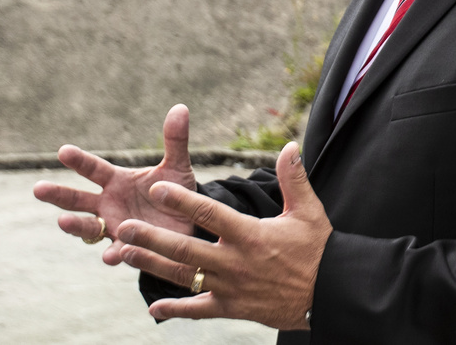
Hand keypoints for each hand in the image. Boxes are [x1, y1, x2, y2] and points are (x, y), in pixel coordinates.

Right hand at [33, 103, 197, 264]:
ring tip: (62, 222)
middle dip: (58, 195)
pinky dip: (114, 254)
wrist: (189, 221)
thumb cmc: (176, 190)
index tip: (63, 151)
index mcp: (117, 181)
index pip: (94, 169)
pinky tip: (110, 256)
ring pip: (89, 228)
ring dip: (76, 226)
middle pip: (78, 200)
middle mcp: (109, 205)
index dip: (79, 161)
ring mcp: (115, 227)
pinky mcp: (129, 248)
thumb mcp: (177, 166)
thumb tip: (180, 107)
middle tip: (38, 188)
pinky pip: (118, 252)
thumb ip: (175, 141)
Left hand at [118, 142, 330, 330]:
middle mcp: (234, 261)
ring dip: (153, 265)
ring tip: (125, 255)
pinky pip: (198, 309)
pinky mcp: (232, 307)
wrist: (330, 293)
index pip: (209, 214)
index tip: (157, 189)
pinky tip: (153, 307)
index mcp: (250, 234)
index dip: (182, 201)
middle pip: (185, 248)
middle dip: (152, 238)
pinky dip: (175, 309)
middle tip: (125, 228)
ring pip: (184, 276)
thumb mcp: (308, 210)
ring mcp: (230, 287)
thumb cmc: (319, 248)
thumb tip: (290, 146)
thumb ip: (293, 178)